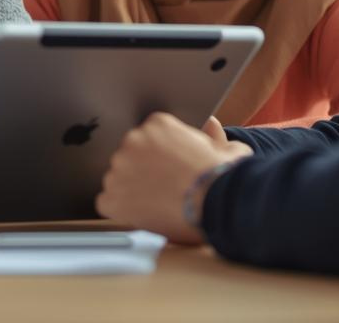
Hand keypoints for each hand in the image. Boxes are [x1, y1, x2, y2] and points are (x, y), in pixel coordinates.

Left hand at [96, 112, 247, 244]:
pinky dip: (122, 210)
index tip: (171, 170)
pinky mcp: (111, 196)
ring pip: (118, 179)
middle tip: (164, 188)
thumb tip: (210, 123)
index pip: (150, 138)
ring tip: (157, 204)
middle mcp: (133, 141)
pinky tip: (143, 215)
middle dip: (143, 171)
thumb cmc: (223, 177)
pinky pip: (109, 202)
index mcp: (157, 124)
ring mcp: (119, 169)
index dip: (160, 157)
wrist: (216, 203)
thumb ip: (213, 135)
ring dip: (131, 190)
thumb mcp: (228, 148)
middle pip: (131, 157)